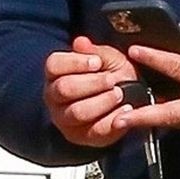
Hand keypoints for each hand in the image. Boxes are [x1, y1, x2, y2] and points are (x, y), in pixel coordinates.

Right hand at [44, 35, 136, 149]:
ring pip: (77, 112)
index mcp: (55, 73)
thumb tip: (81, 42)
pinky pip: (95, 131)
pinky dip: (112, 121)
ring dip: (101, 102)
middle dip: (91, 83)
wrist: (125, 99)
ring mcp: (65, 119)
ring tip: (119, 94)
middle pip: (64, 89)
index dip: (76, 62)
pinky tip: (125, 111)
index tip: (97, 62)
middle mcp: (54, 97)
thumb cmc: (110, 75)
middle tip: (111, 80)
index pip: (54, 65)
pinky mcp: (82, 136)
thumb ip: (95, 51)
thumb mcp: (107, 58)